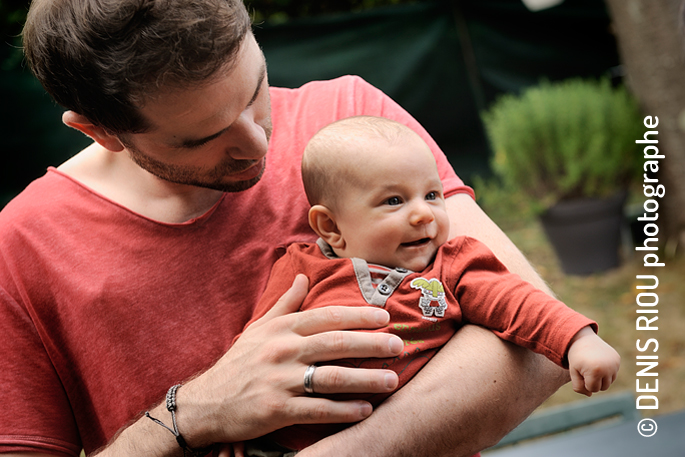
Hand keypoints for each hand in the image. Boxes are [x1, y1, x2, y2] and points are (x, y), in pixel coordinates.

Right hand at [175, 275, 402, 446]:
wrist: (206, 403)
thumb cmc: (238, 364)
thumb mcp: (258, 329)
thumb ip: (284, 304)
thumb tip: (302, 277)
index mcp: (281, 329)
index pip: (325, 317)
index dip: (357, 316)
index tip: (384, 316)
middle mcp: (282, 351)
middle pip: (334, 343)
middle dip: (370, 343)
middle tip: (398, 345)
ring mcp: (279, 380)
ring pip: (331, 377)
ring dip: (365, 379)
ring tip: (391, 380)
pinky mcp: (276, 410)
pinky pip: (318, 409)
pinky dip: (344, 410)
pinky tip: (365, 410)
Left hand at [567, 326, 620, 395]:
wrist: (583, 339)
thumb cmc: (576, 357)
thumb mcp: (573, 372)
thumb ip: (578, 387)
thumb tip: (590, 394)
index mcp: (595, 371)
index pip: (592, 389)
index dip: (584, 382)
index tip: (580, 372)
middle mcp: (608, 368)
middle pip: (602, 388)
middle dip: (593, 381)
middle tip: (586, 369)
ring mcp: (614, 364)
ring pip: (609, 382)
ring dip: (600, 378)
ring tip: (592, 366)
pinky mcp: (618, 360)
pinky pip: (613, 374)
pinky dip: (606, 371)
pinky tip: (598, 362)